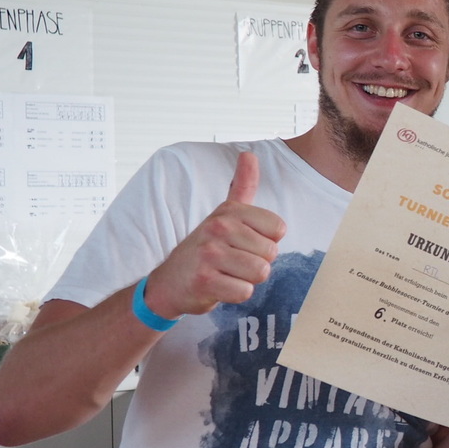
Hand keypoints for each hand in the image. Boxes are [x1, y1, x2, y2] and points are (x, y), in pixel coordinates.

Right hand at [144, 152, 285, 318]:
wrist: (169, 282)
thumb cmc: (206, 248)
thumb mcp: (223, 214)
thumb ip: (242, 185)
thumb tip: (249, 153)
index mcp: (229, 211)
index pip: (279, 228)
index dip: (266, 241)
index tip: (243, 243)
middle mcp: (219, 227)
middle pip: (271, 253)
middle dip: (256, 263)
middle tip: (232, 262)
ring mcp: (210, 253)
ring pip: (260, 272)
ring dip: (246, 279)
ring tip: (226, 273)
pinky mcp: (205, 280)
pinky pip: (245, 291)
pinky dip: (235, 294)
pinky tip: (218, 286)